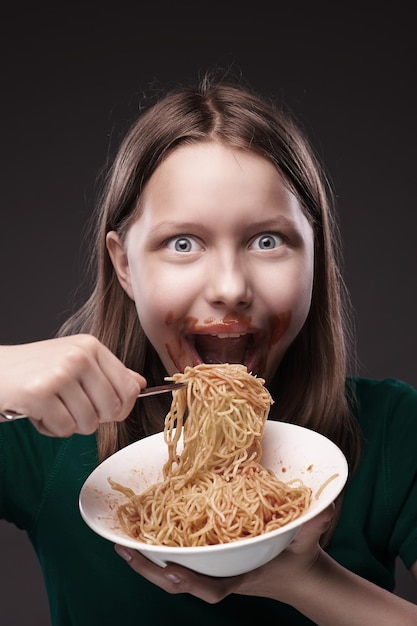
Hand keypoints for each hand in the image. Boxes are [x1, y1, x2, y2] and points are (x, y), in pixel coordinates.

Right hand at [0, 335, 144, 435]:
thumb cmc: (36, 369)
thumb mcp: (75, 361)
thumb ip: (109, 373)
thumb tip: (140, 384)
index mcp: (92, 347)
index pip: (130, 388)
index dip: (121, 408)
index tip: (105, 409)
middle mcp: (79, 356)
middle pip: (113, 409)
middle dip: (94, 418)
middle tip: (71, 408)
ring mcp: (60, 373)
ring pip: (89, 422)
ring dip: (69, 425)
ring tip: (52, 407)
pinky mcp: (40, 392)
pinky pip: (64, 428)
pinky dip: (51, 428)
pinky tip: (38, 412)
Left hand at [115, 503, 334, 603]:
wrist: (295, 575)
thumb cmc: (298, 558)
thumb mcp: (308, 543)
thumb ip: (314, 527)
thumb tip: (323, 508)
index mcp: (242, 576)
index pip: (215, 588)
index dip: (192, 582)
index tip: (172, 571)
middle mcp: (221, 575)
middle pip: (181, 584)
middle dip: (152, 572)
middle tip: (126, 552)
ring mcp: (212, 570)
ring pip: (173, 575)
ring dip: (146, 563)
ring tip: (121, 545)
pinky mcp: (208, 561)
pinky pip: (178, 560)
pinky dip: (156, 553)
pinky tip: (138, 538)